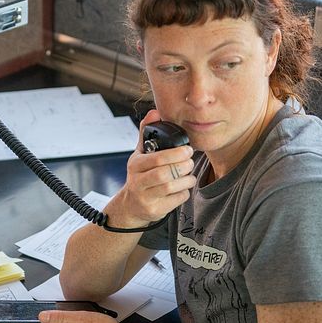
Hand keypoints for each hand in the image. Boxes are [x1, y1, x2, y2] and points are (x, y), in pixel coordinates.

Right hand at [106, 109, 195, 227]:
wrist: (131, 205)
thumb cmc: (140, 176)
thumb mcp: (140, 154)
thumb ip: (147, 132)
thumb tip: (155, 112)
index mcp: (135, 165)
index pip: (157, 159)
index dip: (176, 154)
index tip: (188, 150)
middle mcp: (137, 182)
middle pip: (165, 174)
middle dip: (183, 167)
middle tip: (190, 162)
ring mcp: (145, 198)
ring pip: (171, 187)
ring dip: (186, 179)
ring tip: (188, 174)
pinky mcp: (154, 210)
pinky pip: (176, 200)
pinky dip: (183, 192)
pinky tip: (182, 187)